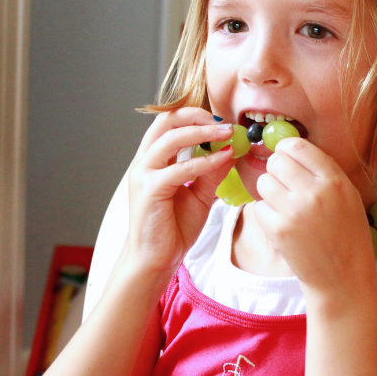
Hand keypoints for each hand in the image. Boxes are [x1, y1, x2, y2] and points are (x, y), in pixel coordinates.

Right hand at [127, 108, 234, 274]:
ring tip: (227, 133)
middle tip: (224, 122)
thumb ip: (212, 172)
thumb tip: (232, 149)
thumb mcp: (200, 194)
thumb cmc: (173, 228)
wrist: (157, 259)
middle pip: (166, 120)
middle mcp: (145, 161)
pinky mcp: (150, 189)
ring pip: (171, 138)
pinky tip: (223, 159)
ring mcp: (144, 174)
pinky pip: (180, 168)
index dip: (196, 115)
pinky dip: (204, 161)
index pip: (169, 122)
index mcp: (154, 159)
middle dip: (197, 116)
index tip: (223, 121)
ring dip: (203, 132)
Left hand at [253, 138, 376, 296]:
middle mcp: (314, 192)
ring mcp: (294, 211)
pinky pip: (258, 207)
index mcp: (334, 180)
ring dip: (270, 191)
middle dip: (276, 170)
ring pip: (264, 182)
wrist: (342, 277)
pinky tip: (282, 223)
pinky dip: (266, 213)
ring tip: (285, 206)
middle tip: (285, 184)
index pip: (297, 146)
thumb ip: (323, 172)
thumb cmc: (347, 234)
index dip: (287, 150)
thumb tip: (291, 149)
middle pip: (276, 161)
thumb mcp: (348, 195)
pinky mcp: (278, 230)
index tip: (288, 158)